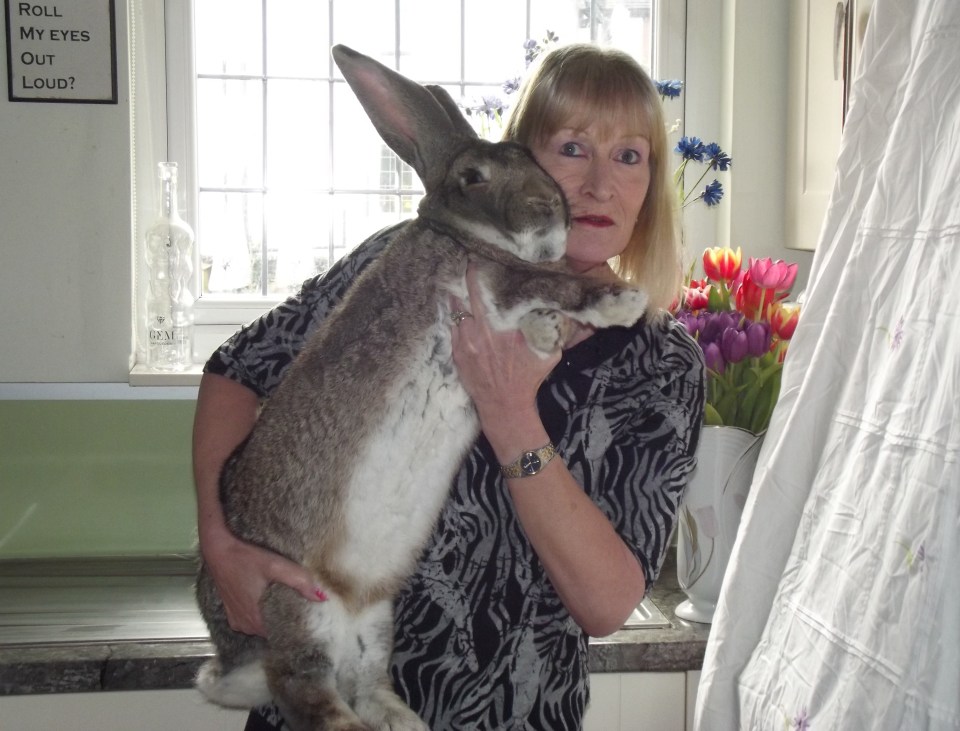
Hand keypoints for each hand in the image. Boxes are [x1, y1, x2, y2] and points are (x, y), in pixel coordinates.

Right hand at [201, 529, 325, 636]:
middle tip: (301, 607)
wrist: (217, 549)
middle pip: (272, 630)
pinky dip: (259, 612)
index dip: (296, 626)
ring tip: (287, 602)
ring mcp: (236, 620)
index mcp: (256, 620)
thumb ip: (300, 581)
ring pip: (261, 625)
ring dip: (271, 615)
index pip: (282, 633)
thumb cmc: (245, 558)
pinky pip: (250, 619)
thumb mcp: (275, 565)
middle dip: (285, 620)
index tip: (308, 619)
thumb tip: (322, 597)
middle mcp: (245, 625)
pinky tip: (268, 600)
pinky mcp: (231, 612)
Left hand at [450, 265, 560, 423]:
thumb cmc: (528, 377)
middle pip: (470, 290)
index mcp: (505, 326)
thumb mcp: (549, 351)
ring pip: (456, 305)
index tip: (488, 254)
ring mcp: (466, 340)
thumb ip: (553, 326)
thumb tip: (563, 305)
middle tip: (470, 254)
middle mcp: (483, 330)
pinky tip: (454, 298)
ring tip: (458, 271)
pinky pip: (451, 323)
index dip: (488, 270)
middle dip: (471, 272)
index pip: (493, 290)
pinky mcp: (457, 351)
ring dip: (458, 289)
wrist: (504, 405)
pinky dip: (454, 310)